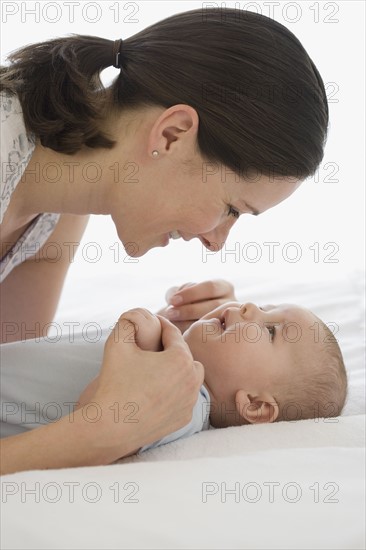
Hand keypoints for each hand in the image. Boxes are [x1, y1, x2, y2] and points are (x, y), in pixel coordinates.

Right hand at [82, 314, 203, 460]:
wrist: (109, 428)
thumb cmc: (114, 384)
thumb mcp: (117, 344)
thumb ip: (127, 322)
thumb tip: (134, 315)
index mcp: (180, 359)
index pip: (173, 333)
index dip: (160, 325)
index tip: (151, 323)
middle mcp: (192, 380)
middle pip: (184, 354)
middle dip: (170, 349)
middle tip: (152, 348)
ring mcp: (190, 401)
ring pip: (189, 376)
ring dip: (177, 370)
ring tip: (156, 369)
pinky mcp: (185, 419)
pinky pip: (185, 397)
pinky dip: (175, 391)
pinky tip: (157, 390)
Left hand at [156, 279, 235, 332]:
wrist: (185, 323)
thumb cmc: (183, 303)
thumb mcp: (180, 292)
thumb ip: (176, 291)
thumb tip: (174, 298)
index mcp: (224, 288)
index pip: (211, 287)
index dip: (190, 293)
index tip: (172, 301)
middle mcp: (232, 304)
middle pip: (214, 306)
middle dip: (189, 310)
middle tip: (170, 313)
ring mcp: (231, 322)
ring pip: (214, 323)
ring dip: (190, 323)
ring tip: (172, 322)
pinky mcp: (224, 337)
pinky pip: (211, 337)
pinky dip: (193, 335)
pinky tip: (178, 333)